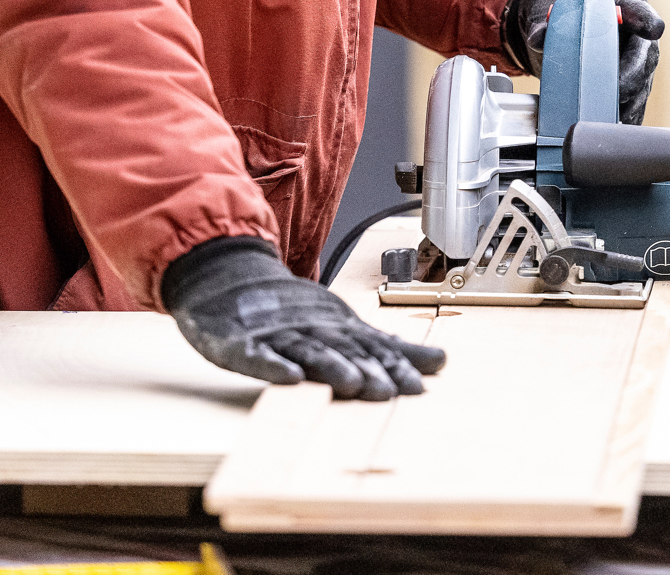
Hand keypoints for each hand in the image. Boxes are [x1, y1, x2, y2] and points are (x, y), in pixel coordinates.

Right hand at [162, 237, 445, 399]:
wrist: (229, 279)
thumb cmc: (292, 311)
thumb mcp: (344, 327)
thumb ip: (390, 349)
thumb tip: (440, 362)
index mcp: (338, 328)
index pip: (370, 348)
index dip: (392, 367)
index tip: (417, 387)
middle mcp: (312, 330)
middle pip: (342, 350)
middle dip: (366, 369)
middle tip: (389, 389)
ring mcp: (277, 335)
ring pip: (306, 352)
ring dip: (329, 366)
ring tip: (350, 381)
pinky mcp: (242, 344)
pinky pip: (256, 356)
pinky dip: (271, 365)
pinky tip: (288, 377)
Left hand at [502, 0, 663, 124]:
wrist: (561, 25)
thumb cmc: (560, 10)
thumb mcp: (546, 9)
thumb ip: (541, 22)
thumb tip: (537, 37)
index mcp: (623, 1)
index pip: (639, 9)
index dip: (646, 19)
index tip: (653, 29)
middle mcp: (637, 32)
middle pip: (644, 56)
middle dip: (633, 76)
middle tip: (616, 92)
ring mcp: (638, 59)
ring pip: (643, 84)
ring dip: (628, 102)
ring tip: (609, 117)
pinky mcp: (634, 83)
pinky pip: (635, 102)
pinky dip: (624, 116)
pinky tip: (610, 128)